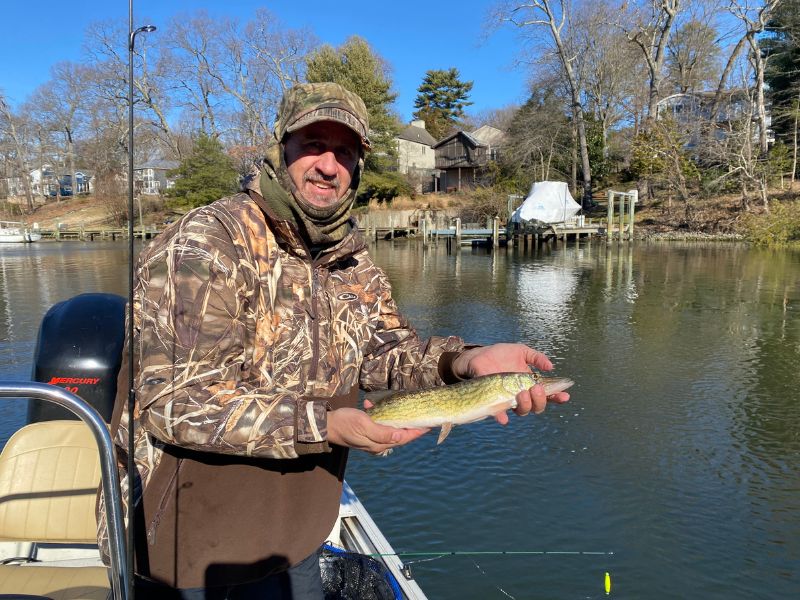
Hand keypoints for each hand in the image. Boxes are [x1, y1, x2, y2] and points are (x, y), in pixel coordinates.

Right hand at [327, 407, 428, 454]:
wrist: (326, 425)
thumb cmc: (345, 424)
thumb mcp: (364, 425)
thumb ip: (383, 432)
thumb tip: (401, 436)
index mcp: (379, 444)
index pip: (404, 438)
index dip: (417, 431)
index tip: (430, 425)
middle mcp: (378, 444)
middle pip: (400, 435)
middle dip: (411, 425)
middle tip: (422, 416)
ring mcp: (372, 439)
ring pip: (391, 429)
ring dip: (394, 417)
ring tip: (397, 407)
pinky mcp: (367, 433)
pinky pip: (379, 424)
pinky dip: (379, 414)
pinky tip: (371, 405)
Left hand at [451, 343, 569, 421]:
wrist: (479, 356)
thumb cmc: (501, 354)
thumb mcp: (521, 351)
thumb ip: (536, 357)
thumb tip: (550, 366)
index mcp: (530, 385)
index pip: (547, 395)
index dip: (557, 397)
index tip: (565, 395)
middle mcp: (521, 395)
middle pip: (537, 406)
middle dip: (540, 400)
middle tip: (536, 387)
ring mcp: (508, 400)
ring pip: (522, 411)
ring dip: (526, 405)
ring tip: (523, 393)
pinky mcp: (492, 402)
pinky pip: (498, 414)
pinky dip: (502, 417)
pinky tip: (504, 418)